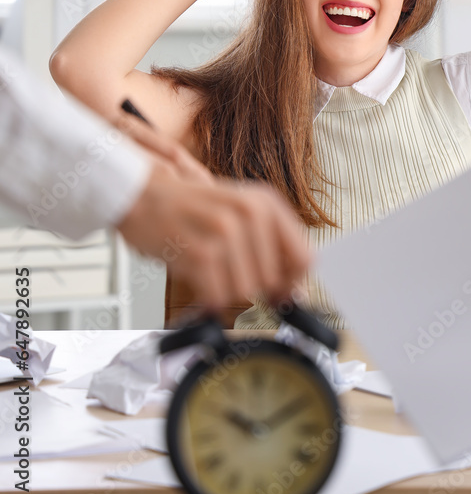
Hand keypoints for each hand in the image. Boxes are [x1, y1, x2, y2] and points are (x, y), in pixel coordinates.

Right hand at [115, 121, 309, 309]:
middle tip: (227, 269)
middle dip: (251, 285)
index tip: (281, 292)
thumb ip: (271, 249)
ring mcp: (226, 231)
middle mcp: (251, 212)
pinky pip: (218, 296)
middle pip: (273, 280)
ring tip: (208, 266)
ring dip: (225, 290)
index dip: (293, 282)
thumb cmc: (190, 208)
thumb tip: (295, 295)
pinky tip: (197, 277)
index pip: (304, 257)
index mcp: (266, 202)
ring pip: (246, 291)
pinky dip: (207, 298)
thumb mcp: (239, 215)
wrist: (142, 195)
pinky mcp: (201, 251)